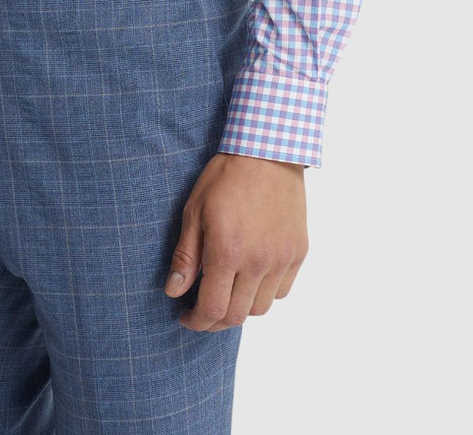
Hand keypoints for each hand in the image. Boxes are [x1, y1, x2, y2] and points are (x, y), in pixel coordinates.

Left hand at [164, 151, 307, 329]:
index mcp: (227, 252)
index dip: (196, 321)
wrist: (267, 152)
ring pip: (261, 308)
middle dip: (215, 320)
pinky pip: (282, 290)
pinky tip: (251, 277)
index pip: (212, 310)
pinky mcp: (298, 252)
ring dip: (240, 307)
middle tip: (202, 308)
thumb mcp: (195, 211)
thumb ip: (185, 257)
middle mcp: (258, 262)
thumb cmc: (226, 177)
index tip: (186, 316)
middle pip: (237, 316)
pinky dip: (265, 293)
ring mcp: (282, 259)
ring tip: (227, 291)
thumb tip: (173, 291)